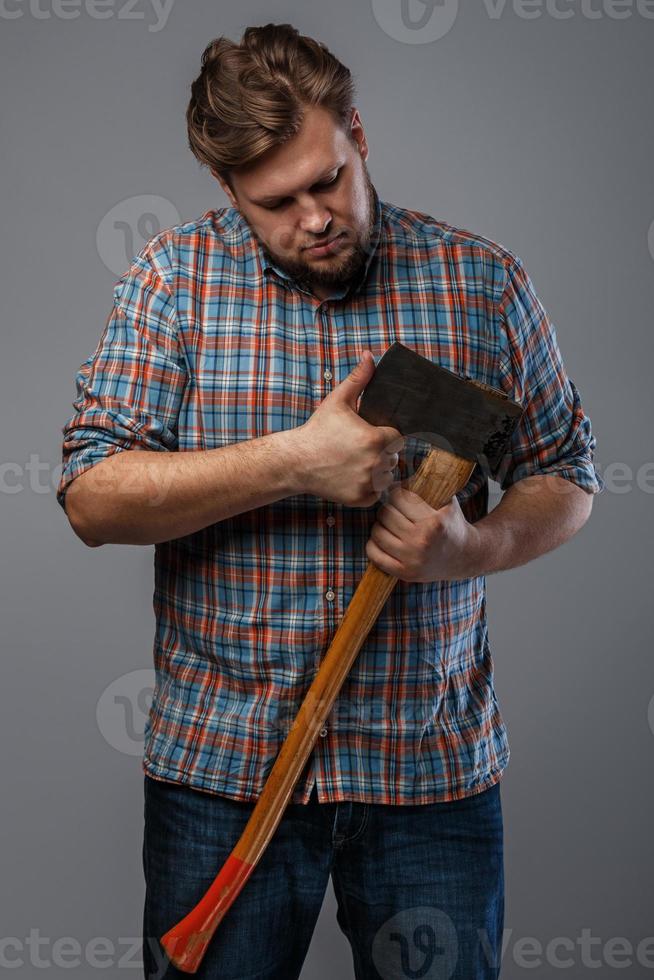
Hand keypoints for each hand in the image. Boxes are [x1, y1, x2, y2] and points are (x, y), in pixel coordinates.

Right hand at [288, 351, 404, 507]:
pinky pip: (375, 493)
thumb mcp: (337, 401)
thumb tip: (370, 356)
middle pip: (393, 457)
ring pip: (386, 476)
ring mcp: (368, 484)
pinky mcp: (360, 499)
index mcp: (376, 440)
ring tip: (355, 461)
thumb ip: (358, 379)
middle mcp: (376, 463)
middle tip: (359, 447)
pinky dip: (367, 487)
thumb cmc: (317, 430)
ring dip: (377, 470)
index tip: (371, 434)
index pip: (398, 438)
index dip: (385, 435)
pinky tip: (351, 475)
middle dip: (382, 452)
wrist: (295, 461)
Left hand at [365, 486, 481, 581]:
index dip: (396, 493)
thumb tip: (396, 477)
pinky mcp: (405, 573)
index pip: (398, 498)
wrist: (465, 557)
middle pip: (385, 514)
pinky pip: (374, 554)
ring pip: (377, 532)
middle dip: (387, 509)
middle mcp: (422, 541)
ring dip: (380, 525)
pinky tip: (383, 540)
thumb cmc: (452, 525)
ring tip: (389, 525)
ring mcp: (412, 559)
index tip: (399, 495)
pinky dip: (373, 544)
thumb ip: (429, 486)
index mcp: (434, 521)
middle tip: (393, 511)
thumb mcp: (448, 502)